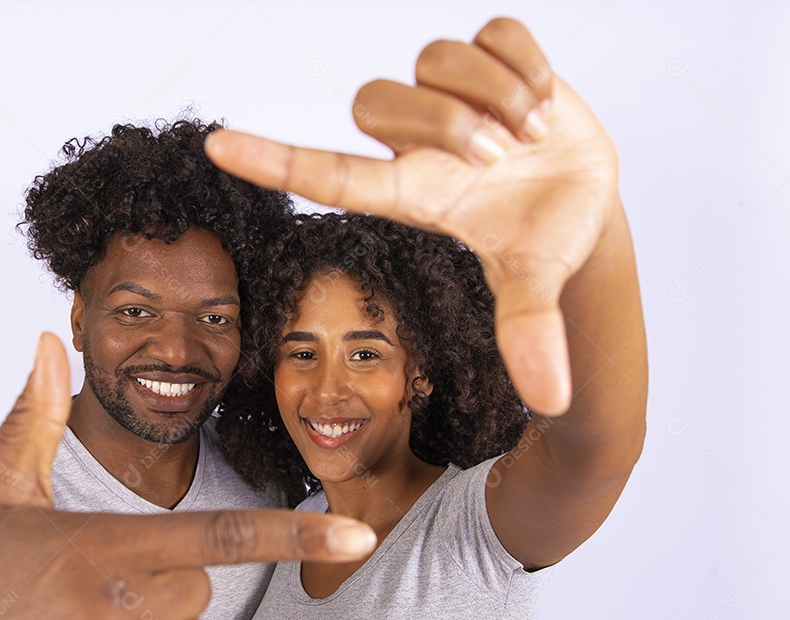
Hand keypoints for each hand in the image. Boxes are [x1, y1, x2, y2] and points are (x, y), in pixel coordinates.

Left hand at [205, 18, 619, 415]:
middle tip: (499, 158)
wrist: (588, 194)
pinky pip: (496, 33)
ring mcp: (447, 93)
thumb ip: (530, 332)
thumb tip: (552, 399)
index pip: (325, 174)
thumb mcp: (533, 281)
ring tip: (529, 138)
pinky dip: (530, 67)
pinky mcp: (488, 53)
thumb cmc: (541, 238)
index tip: (215, 147)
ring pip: (434, 58)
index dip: (272, 161)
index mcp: (409, 193)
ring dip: (498, 98)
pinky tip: (543, 105)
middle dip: (446, 124)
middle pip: (371, 103)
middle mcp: (414, 141)